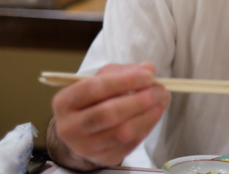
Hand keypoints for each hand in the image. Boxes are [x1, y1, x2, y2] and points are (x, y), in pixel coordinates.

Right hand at [51, 62, 170, 167]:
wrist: (84, 130)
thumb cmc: (95, 98)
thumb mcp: (103, 78)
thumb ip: (125, 71)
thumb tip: (149, 69)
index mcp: (65, 101)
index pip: (95, 89)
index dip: (125, 81)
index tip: (149, 76)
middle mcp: (70, 127)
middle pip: (108, 114)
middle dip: (139, 100)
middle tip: (160, 90)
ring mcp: (86, 147)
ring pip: (122, 132)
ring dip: (148, 114)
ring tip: (162, 100)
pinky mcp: (104, 158)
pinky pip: (130, 144)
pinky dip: (147, 126)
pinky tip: (155, 113)